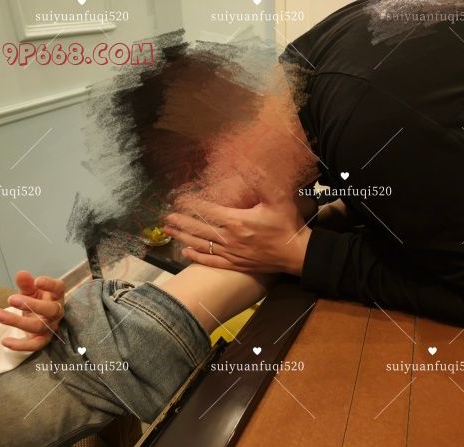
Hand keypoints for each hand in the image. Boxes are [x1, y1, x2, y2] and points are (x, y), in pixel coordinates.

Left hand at [0, 271, 65, 351]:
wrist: (38, 318)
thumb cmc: (35, 300)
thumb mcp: (30, 290)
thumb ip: (26, 283)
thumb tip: (21, 274)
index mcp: (56, 295)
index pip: (58, 288)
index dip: (50, 285)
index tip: (37, 281)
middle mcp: (57, 312)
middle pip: (50, 310)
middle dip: (31, 305)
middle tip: (11, 299)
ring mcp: (51, 326)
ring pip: (39, 326)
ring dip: (17, 321)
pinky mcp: (43, 339)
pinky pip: (35, 345)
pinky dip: (21, 345)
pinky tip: (5, 341)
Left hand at [163, 192, 313, 274]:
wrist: (296, 254)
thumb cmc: (288, 225)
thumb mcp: (278, 199)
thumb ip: (261, 182)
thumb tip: (247, 165)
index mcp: (237, 220)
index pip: (208, 211)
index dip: (191, 205)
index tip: (178, 200)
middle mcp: (230, 238)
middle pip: (200, 229)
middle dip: (182, 222)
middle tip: (166, 218)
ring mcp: (232, 253)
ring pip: (202, 244)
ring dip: (183, 237)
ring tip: (168, 232)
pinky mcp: (236, 264)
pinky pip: (211, 261)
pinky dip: (197, 257)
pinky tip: (185, 252)